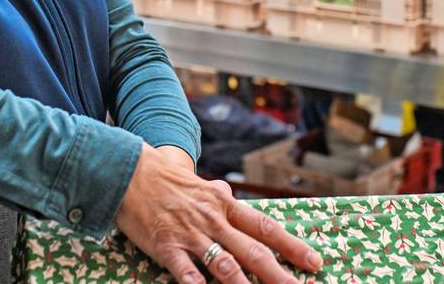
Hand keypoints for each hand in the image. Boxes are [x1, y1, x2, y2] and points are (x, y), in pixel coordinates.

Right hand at [115, 143, 321, 283]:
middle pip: (253, 252)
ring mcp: (190, 234)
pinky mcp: (166, 246)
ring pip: (226, 265)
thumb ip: (219, 196)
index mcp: (224, 205)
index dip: (291, 245)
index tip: (314, 261)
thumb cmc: (165, 180)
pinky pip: (187, 271)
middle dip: (279, 275)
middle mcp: (213, 221)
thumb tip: (233, 196)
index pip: (265, 227)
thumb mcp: (200, 185)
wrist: (128, 170)